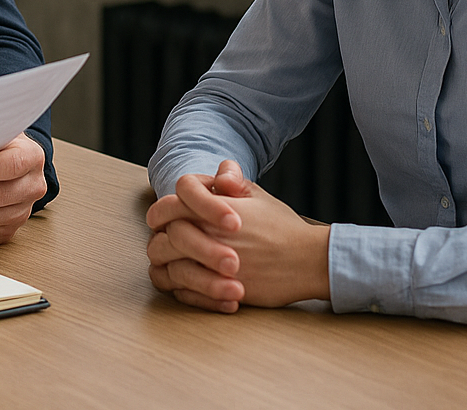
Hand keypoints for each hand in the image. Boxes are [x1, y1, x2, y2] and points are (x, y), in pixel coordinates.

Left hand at [145, 160, 329, 312]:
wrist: (306, 260)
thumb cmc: (281, 227)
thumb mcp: (257, 196)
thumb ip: (232, 182)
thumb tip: (219, 171)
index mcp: (210, 211)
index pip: (167, 206)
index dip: (163, 211)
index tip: (172, 218)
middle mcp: (206, 237)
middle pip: (160, 240)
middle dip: (162, 241)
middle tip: (171, 242)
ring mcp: (210, 267)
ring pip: (166, 269)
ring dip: (168, 266)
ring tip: (180, 264)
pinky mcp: (218, 292)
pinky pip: (182, 294)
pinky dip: (181, 290)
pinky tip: (191, 284)